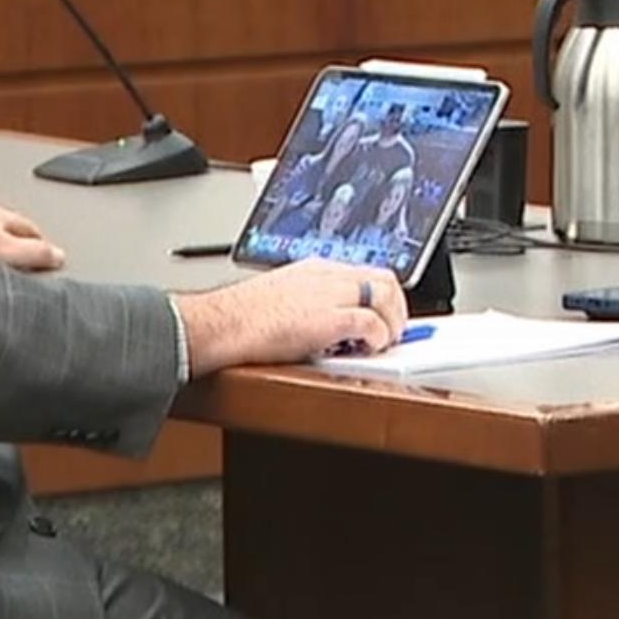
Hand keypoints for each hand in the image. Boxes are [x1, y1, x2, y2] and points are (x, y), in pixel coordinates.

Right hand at [174, 258, 408, 374]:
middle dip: (397, 306)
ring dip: (393, 322)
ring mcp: (329, 294)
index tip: (386, 314)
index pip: (365, 270)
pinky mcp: (329, 318)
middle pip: (384, 278)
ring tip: (384, 342)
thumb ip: (308, 302)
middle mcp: (326, 275)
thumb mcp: (281, 296)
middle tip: (393, 331)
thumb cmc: (240, 318)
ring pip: (385, 295)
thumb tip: (326, 324)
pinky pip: (372, 324)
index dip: (383, 295)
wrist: (221, 324)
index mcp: (315, 268)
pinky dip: (378, 338)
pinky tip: (368, 350)